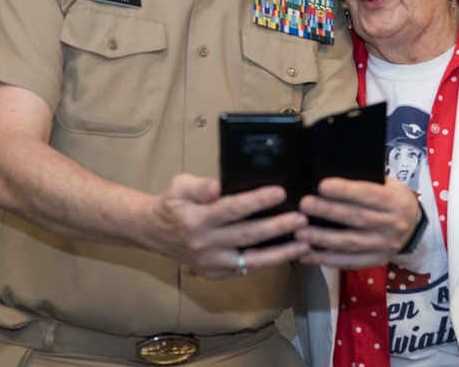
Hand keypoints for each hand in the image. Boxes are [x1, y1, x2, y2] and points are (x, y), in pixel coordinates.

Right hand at [142, 174, 310, 277]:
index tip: (281, 192)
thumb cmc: (172, 204)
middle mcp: (206, 244)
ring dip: (281, 253)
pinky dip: (269, 262)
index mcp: (197, 219)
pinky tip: (289, 253)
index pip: (232, 209)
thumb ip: (198, 185)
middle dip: (278, 227)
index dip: (257, 201)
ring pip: (252, 260)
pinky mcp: (217, 274)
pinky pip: (247, 269)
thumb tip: (216, 187)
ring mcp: (212, 263)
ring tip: (305, 244)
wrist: (153, 233)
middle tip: (302, 219)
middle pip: (248, 235)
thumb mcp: (179, 185)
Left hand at [295, 177, 420, 268]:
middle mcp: (392, 225)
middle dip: (328, 212)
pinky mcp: (376, 262)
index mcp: (395, 202)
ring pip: (349, 243)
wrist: (416, 229)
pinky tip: (305, 255)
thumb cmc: (393, 199)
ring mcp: (384, 246)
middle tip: (304, 205)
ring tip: (299, 233)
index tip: (322, 185)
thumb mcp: (389, 185)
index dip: (345, 191)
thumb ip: (367, 182)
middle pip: (356, 218)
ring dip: (322, 239)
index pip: (368, 195)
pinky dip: (326, 260)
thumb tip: (332, 175)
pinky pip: (348, 262)